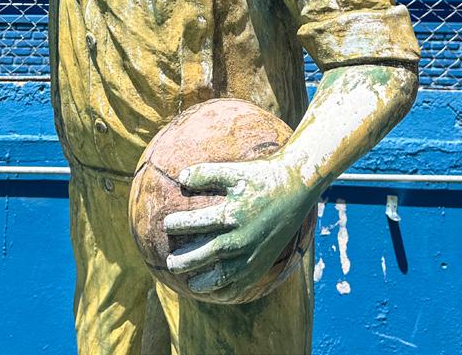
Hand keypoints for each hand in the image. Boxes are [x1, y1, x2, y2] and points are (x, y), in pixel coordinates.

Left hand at [163, 156, 314, 302]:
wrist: (295, 187)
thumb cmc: (261, 176)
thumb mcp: (233, 170)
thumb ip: (206, 173)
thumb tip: (181, 177)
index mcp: (231, 214)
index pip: (197, 223)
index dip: (178, 225)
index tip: (166, 225)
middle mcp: (241, 238)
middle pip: (207, 255)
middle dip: (186, 261)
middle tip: (170, 263)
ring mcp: (254, 253)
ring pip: (224, 276)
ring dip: (204, 281)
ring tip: (190, 281)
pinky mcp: (264, 262)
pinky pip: (244, 283)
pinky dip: (228, 290)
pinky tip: (217, 291)